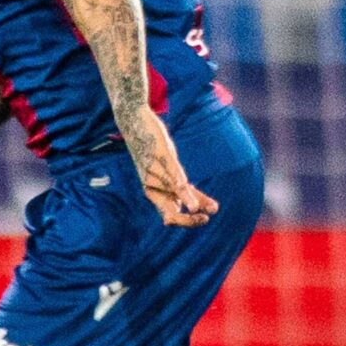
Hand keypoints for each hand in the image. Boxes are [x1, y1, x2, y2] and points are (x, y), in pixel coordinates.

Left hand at [122, 113, 215, 227]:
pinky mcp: (158, 152)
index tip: (205, 218)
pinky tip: (184, 184)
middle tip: (205, 218)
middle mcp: (154, 185)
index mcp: (157, 192)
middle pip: (169, 211)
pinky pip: (168, 168)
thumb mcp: (173, 175)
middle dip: (186, 219)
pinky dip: (176, 177)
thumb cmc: (155, 154)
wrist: (133, 124)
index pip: (171, 215)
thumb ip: (190, 193)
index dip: (187, 221)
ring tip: (202, 209)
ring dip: (187, 199)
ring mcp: (155, 169)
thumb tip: (212, 209)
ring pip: (171, 189)